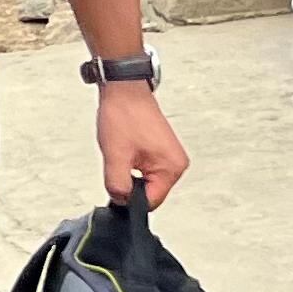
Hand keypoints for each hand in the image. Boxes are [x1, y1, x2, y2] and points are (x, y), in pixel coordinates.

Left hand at [98, 82, 191, 206]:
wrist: (124, 90)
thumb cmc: (124, 116)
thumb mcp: (116, 156)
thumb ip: (118, 185)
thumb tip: (121, 202)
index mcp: (171, 169)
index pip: (151, 202)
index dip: (130, 199)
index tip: (116, 186)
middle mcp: (176, 164)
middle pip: (149, 192)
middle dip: (129, 183)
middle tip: (118, 161)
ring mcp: (169, 157)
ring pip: (145, 180)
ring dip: (129, 172)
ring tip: (122, 151)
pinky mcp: (161, 150)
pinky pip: (145, 169)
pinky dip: (131, 164)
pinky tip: (125, 149)